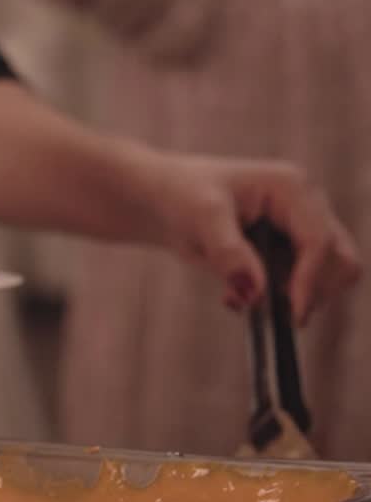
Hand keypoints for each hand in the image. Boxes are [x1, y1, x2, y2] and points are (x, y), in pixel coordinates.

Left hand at [147, 155, 361, 324]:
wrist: (162, 199)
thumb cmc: (180, 195)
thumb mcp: (200, 218)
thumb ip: (228, 253)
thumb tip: (256, 292)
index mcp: (293, 187)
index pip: (318, 240)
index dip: (309, 280)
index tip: (292, 314)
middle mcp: (306, 207)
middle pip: (339, 260)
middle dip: (311, 290)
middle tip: (271, 311)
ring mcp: (300, 229)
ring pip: (325, 277)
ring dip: (289, 298)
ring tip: (237, 298)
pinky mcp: (288, 251)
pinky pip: (299, 285)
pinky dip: (274, 300)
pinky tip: (234, 297)